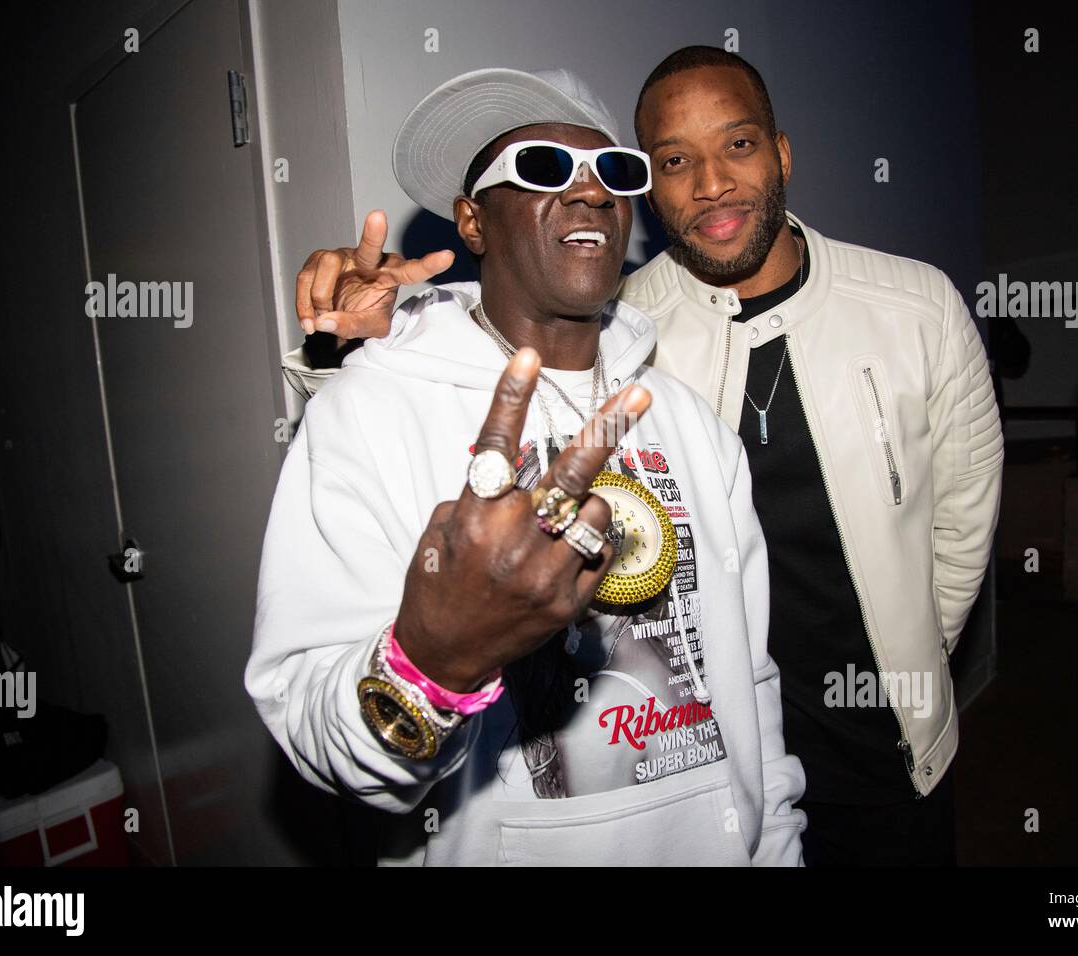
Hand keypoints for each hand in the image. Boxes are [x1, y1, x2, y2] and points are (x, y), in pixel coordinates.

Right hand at [296, 210, 454, 344]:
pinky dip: (303, 302)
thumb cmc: (363, 315)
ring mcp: (343, 257)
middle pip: (370, 246)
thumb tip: (323, 321)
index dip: (428, 264)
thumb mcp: (368, 328)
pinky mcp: (319, 259)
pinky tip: (308, 319)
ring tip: (318, 322)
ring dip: (321, 297)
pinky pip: (306, 277)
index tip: (448, 257)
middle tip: (378, 217)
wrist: (339, 316)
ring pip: (329, 265)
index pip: (411, 271)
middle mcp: (368, 261)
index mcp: (390, 275)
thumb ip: (349, 326)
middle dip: (373, 233)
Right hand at [392, 348, 651, 691]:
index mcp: (476, 517)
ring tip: (561, 524)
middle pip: (571, 472)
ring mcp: (546, 574)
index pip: (497, 444)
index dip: (512, 396)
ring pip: (595, 513)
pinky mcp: (569, 602)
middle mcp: (514, 540)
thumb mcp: (440, 532)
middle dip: (609, 428)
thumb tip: (517, 476)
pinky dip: (589, 547)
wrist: (445, 656)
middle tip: (639, 396)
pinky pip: (599, 555)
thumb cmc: (437, 586)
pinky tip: (565, 558)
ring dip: (587, 508)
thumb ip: (479, 499)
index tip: (529, 355)